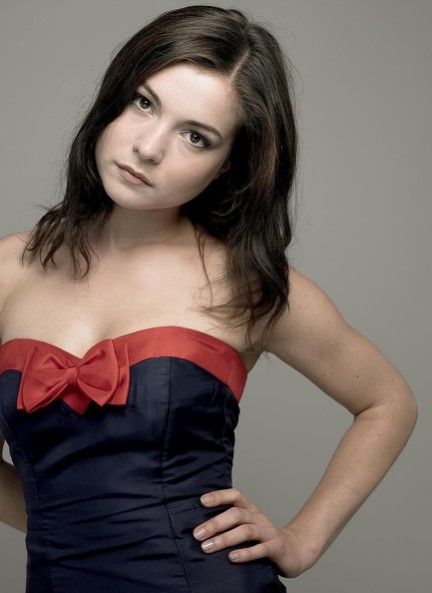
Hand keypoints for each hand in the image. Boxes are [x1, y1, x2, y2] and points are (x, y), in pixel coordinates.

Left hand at [192, 487, 307, 577]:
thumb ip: (230, 524)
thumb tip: (201, 528)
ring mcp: (268, 532)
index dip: (219, 496)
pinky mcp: (276, 548)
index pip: (236, 495)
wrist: (294, 551)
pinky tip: (232, 558)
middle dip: (215, 523)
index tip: (202, 501)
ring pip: (246, 531)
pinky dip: (245, 553)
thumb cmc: (263, 539)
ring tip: (207, 547)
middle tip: (197, 534)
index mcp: (250, 510)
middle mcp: (258, 517)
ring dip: (225, 538)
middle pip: (236, 514)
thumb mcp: (248, 526)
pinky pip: (260, 549)